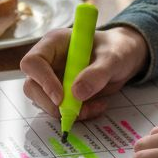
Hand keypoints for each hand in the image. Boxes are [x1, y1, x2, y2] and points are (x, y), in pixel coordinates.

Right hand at [20, 25, 149, 120]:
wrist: (124, 58)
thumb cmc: (117, 49)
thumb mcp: (113, 58)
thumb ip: (97, 73)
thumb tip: (76, 93)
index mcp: (54, 43)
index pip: (33, 62)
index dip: (43, 81)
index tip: (61, 97)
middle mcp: (48, 61)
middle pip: (32, 87)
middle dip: (52, 104)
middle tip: (78, 110)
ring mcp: (52, 79)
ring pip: (44, 102)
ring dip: (67, 112)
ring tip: (95, 106)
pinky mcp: (61, 94)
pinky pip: (60, 110)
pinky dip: (78, 114)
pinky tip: (96, 106)